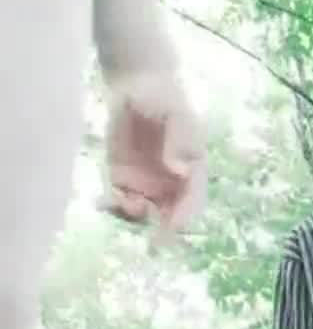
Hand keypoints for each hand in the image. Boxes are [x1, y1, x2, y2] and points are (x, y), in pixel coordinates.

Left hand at [103, 74, 205, 236]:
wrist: (136, 87)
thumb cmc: (163, 98)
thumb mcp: (176, 114)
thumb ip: (179, 140)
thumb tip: (178, 169)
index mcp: (191, 171)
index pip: (192, 199)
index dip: (186, 214)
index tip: (175, 224)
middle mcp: (171, 184)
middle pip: (170, 216)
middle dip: (162, 231)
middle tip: (153, 241)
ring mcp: (146, 185)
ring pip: (144, 214)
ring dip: (133, 217)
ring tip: (120, 204)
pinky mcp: (121, 180)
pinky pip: (118, 202)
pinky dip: (112, 207)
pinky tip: (104, 202)